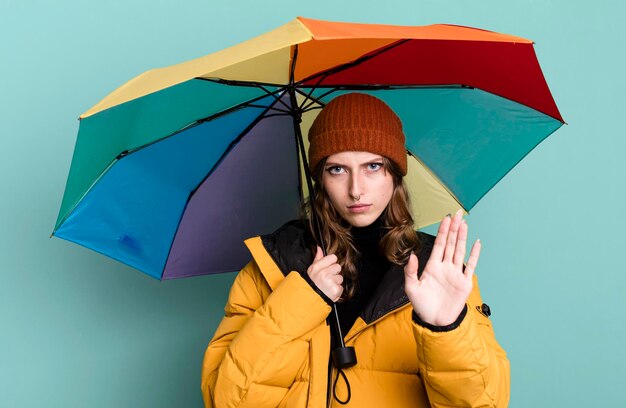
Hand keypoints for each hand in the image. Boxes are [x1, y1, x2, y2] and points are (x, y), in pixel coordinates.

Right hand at [307, 246, 343, 301]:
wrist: (309, 300)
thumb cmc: (310, 284)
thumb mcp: (311, 270)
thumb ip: (318, 258)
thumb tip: (319, 248)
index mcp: (317, 267)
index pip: (333, 257)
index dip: (331, 263)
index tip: (328, 268)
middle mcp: (324, 273)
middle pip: (338, 267)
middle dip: (334, 273)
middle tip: (327, 278)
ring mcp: (330, 281)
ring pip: (340, 277)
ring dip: (336, 282)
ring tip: (327, 286)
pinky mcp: (336, 290)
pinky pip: (341, 287)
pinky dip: (337, 290)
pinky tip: (330, 291)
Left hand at [404, 209, 480, 325]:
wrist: (434, 321)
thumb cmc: (421, 305)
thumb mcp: (411, 288)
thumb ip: (410, 271)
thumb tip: (412, 255)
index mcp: (432, 266)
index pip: (439, 245)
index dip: (442, 231)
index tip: (446, 218)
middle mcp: (445, 267)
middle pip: (450, 244)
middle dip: (453, 229)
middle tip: (457, 214)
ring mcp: (456, 273)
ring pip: (460, 251)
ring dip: (462, 237)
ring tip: (464, 223)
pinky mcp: (464, 282)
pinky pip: (471, 266)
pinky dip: (474, 254)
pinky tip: (476, 243)